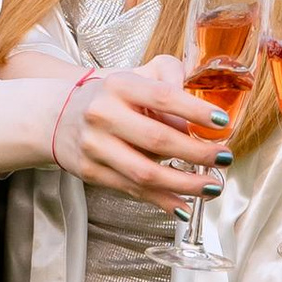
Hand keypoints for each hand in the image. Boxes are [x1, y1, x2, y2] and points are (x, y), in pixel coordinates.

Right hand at [56, 57, 234, 209]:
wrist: (57, 116)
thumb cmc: (109, 97)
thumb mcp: (136, 76)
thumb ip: (170, 80)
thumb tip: (199, 110)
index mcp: (119, 86)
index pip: (162, 97)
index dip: (196, 111)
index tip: (222, 122)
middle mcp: (103, 115)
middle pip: (157, 139)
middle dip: (198, 153)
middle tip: (224, 157)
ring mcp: (95, 146)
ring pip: (146, 173)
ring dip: (185, 184)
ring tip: (212, 186)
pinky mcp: (91, 172)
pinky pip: (133, 190)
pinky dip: (162, 201)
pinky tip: (184, 206)